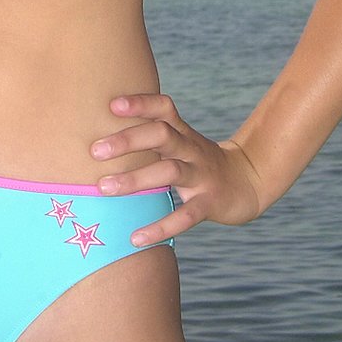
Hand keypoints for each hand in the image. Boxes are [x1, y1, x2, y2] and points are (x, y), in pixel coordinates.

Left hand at [90, 93, 261, 244]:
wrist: (247, 183)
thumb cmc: (198, 162)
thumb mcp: (179, 143)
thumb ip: (150, 136)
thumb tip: (99, 135)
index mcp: (182, 132)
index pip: (164, 108)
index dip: (141, 103)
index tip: (112, 105)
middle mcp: (192, 149)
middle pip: (162, 134)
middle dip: (128, 140)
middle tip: (95, 150)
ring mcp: (202, 175)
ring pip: (170, 172)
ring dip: (135, 180)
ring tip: (104, 188)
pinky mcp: (209, 203)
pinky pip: (185, 216)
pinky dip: (160, 227)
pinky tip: (136, 238)